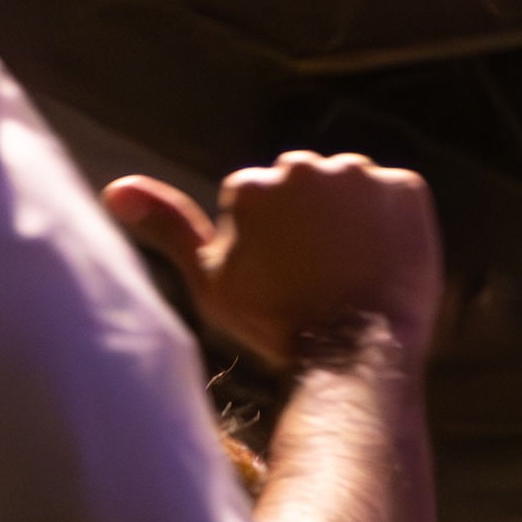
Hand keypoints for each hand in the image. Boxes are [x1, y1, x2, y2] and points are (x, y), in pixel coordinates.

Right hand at [104, 151, 441, 369]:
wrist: (355, 356)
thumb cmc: (275, 326)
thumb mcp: (210, 283)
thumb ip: (168, 228)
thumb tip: (114, 187)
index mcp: (249, 185)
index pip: (258, 204)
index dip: (269, 247)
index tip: (282, 283)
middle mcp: (302, 166)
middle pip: (303, 190)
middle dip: (308, 225)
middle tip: (318, 279)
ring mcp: (359, 175)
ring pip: (349, 191)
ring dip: (351, 222)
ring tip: (352, 274)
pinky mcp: (407, 189)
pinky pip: (397, 197)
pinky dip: (394, 225)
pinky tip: (383, 263)